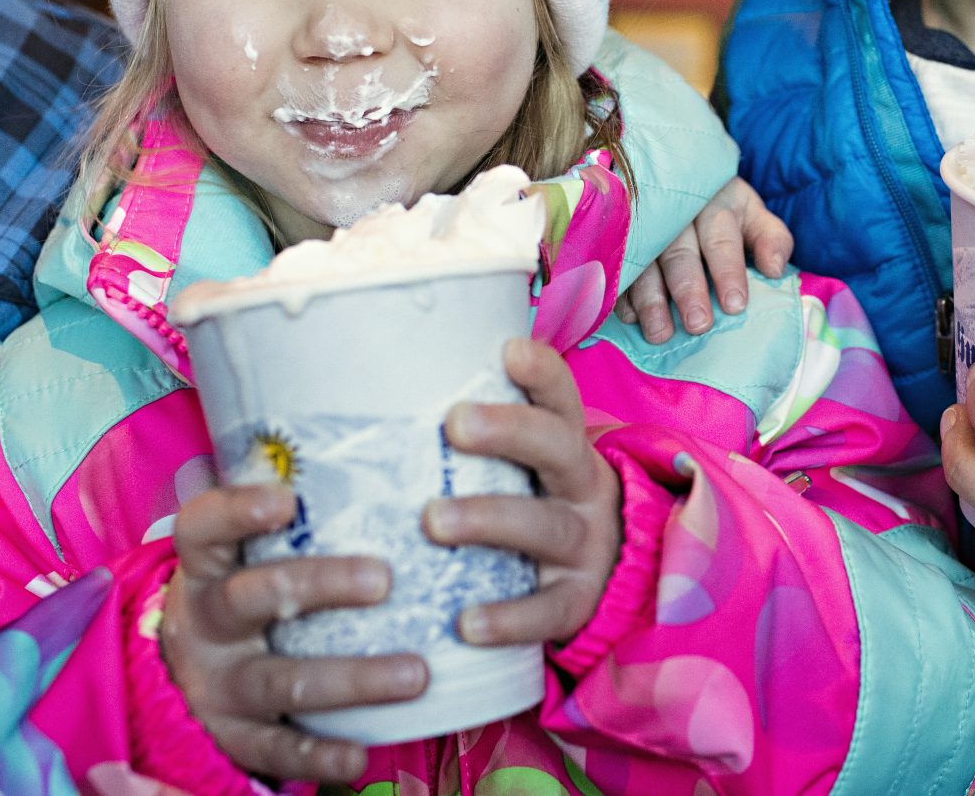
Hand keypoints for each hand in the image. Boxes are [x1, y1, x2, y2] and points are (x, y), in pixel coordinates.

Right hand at [162, 483, 427, 783]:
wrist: (182, 679)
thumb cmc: (242, 588)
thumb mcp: (244, 550)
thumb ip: (288, 505)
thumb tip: (360, 426)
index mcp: (206, 566)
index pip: (203, 527)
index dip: (237, 510)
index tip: (285, 495)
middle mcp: (204, 623)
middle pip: (254, 598)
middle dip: (320, 585)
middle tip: (384, 578)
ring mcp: (216, 684)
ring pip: (280, 681)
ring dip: (351, 678)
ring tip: (416, 673)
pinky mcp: (232, 737)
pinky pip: (275, 751)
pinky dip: (318, 756)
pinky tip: (362, 753)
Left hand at [426, 338, 622, 645]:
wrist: (598, 570)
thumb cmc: (530, 500)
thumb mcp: (522, 462)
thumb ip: (474, 434)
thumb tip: (376, 387)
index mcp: (565, 445)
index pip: (560, 398)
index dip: (541, 373)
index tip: (508, 350)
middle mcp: (581, 488)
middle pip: (557, 449)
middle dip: (509, 431)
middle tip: (455, 422)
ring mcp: (583, 545)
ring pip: (545, 527)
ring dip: (489, 519)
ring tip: (434, 520)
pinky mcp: (574, 601)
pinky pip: (546, 610)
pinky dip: (509, 617)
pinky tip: (466, 623)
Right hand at [615, 176, 791, 341]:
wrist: (678, 177)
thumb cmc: (723, 211)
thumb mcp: (752, 215)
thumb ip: (771, 238)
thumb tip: (775, 268)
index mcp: (715, 204)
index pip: (722, 238)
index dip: (728, 271)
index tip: (735, 305)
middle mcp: (676, 213)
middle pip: (680, 253)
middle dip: (688, 289)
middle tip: (698, 324)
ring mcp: (644, 226)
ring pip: (646, 262)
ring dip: (651, 299)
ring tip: (661, 333)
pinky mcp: (622, 241)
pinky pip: (618, 267)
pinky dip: (623, 294)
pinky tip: (630, 318)